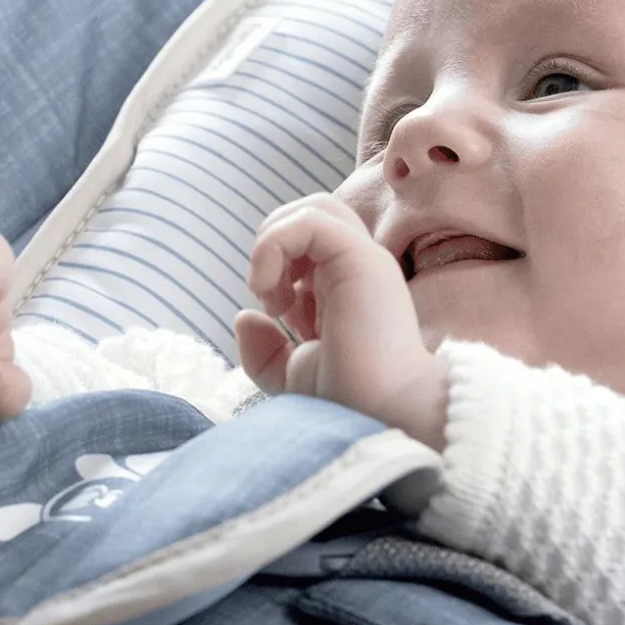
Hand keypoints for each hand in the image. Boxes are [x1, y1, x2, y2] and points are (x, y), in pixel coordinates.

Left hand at [235, 195, 446, 446]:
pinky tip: (271, 290)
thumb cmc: (346, 401)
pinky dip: (274, 245)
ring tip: (271, 290)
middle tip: (270, 294)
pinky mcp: (361, 261)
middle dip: (274, 243)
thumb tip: (246, 316)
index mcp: (346, 286)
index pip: (308, 241)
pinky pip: (310, 221)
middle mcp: (357, 268)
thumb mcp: (291, 375)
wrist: (379, 417)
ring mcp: (363, 261)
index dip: (278, 264)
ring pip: (315, 207)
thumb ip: (264, 350)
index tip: (277, 314)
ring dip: (274, 241)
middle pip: (312, 213)